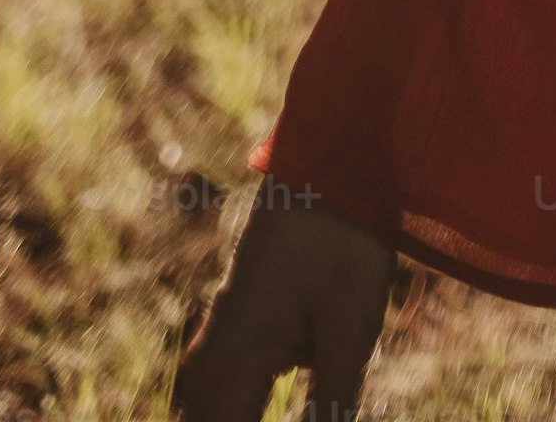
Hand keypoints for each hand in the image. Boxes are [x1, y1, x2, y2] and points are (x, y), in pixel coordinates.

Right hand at [174, 200, 394, 421]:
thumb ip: (330, 404)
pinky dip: (235, 414)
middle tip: (303, 405)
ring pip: (206, 416)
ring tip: (298, 397)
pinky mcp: (236, 329)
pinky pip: (218, 395)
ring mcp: (219, 341)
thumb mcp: (349, 331)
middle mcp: (211, 359)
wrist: (329, 160)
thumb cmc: (343, 242)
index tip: (302, 416)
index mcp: (232, 366)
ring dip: (232, 419)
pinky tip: (270, 405)